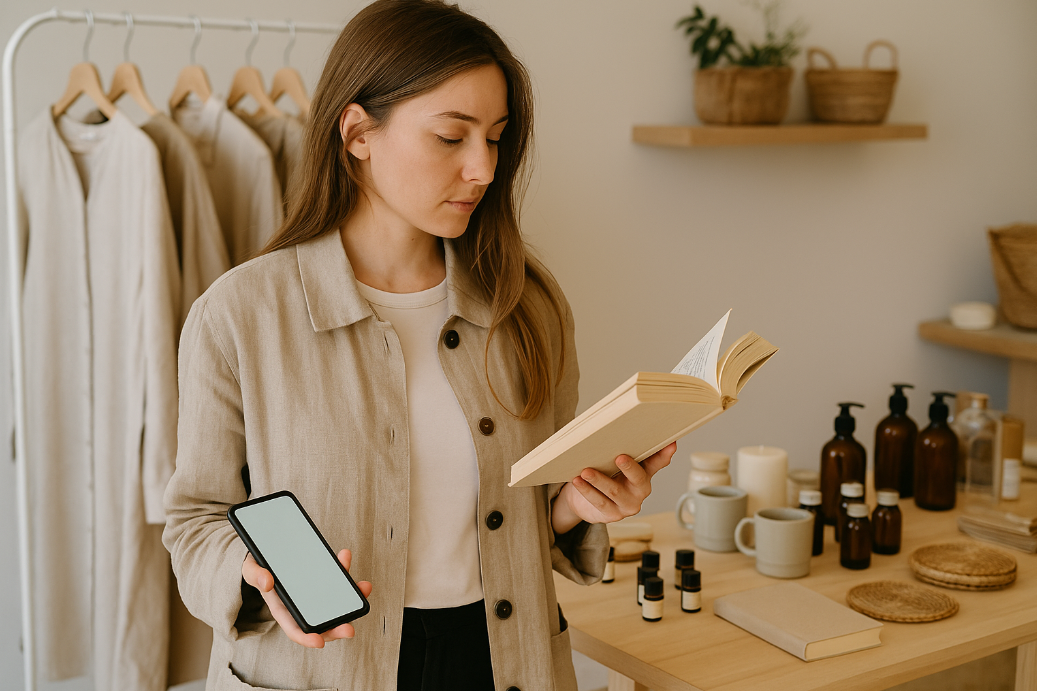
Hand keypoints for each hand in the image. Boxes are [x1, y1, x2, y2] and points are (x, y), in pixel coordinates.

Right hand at [241, 548, 372, 647]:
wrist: (264, 554)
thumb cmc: (258, 568)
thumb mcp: (251, 570)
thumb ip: (255, 575)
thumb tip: (267, 583)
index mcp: (282, 609)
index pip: (295, 629)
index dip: (306, 638)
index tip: (319, 642)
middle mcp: (301, 605)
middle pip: (322, 623)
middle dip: (337, 627)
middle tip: (350, 629)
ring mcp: (314, 593)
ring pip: (335, 602)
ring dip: (351, 597)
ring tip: (364, 587)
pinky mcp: (322, 579)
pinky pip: (335, 580)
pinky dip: (343, 572)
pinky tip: (346, 557)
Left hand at [552, 442, 676, 533]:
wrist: (583, 501)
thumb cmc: (602, 475)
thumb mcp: (613, 462)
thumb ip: (621, 449)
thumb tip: (619, 427)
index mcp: (644, 473)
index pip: (658, 462)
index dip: (664, 454)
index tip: (669, 444)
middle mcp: (640, 490)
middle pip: (638, 479)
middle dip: (630, 468)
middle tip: (619, 457)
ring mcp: (627, 505)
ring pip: (614, 491)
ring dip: (599, 480)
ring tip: (586, 471)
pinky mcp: (613, 515)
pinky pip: (599, 502)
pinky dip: (587, 491)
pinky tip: (579, 482)